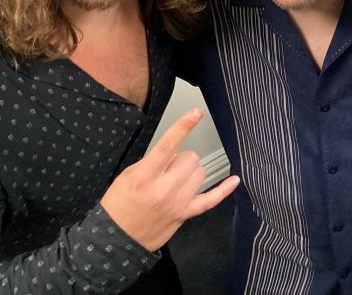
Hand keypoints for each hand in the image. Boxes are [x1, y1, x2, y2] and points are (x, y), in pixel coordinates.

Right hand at [100, 108, 239, 251]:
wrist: (117, 239)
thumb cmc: (119, 206)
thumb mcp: (127, 176)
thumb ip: (150, 162)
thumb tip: (171, 154)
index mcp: (145, 176)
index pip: (167, 146)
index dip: (183, 126)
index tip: (196, 112)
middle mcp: (163, 189)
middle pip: (190, 158)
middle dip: (181, 159)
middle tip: (167, 168)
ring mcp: (177, 203)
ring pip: (200, 173)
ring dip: (191, 172)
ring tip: (175, 180)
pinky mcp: (185, 214)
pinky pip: (211, 199)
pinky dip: (224, 190)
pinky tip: (234, 180)